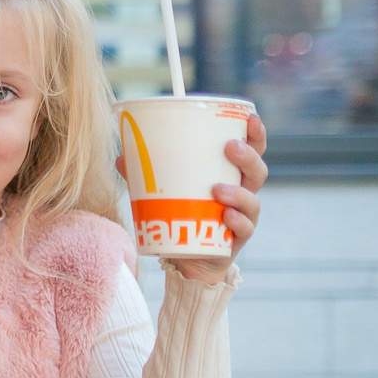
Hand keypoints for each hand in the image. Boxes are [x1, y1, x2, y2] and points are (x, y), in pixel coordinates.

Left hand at [120, 114, 267, 283]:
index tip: (251, 118)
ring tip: (217, 189)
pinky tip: (226, 216)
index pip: (251, 151)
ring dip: (238, 193)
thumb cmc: (181, 216)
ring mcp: (242, 217)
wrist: (185, 259)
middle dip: (248, 157)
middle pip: (257, 172)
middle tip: (230, 147)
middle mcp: (242, 194)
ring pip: (252, 201)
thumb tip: (121, 157)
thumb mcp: (164, 191)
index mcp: (229, 175)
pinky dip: (236, 222)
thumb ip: (145, 176)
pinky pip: (244, 229)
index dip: (255, 135)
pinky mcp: (235, 240)